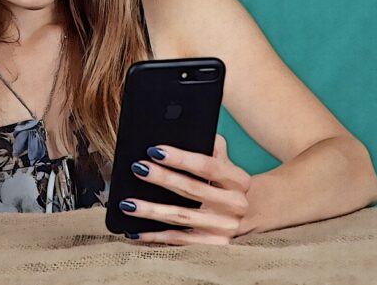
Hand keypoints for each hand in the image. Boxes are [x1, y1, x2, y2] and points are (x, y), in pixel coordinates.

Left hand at [118, 133, 251, 244]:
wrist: (248, 215)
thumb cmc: (225, 182)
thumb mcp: (225, 162)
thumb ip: (211, 146)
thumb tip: (184, 130)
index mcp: (238, 180)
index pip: (208, 166)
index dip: (181, 158)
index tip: (155, 150)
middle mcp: (235, 205)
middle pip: (193, 190)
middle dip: (162, 178)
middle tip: (138, 168)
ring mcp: (224, 228)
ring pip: (182, 217)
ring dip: (151, 210)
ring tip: (128, 203)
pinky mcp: (213, 246)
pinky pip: (179, 241)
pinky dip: (156, 236)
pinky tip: (135, 231)